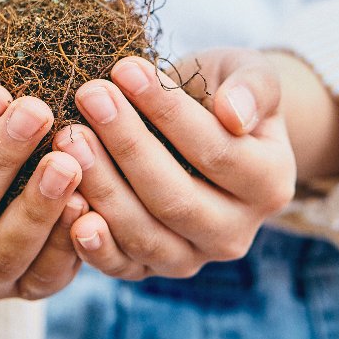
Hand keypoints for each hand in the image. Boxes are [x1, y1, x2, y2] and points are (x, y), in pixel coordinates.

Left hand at [53, 49, 296, 279]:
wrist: (201, 128)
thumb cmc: (221, 92)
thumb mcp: (247, 73)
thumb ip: (253, 86)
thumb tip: (235, 114)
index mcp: (271, 185)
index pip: (216, 152)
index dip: (168, 112)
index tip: (126, 68)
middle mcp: (237, 233)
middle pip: (177, 199)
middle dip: (128, 145)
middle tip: (90, 96)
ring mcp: (194, 258)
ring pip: (146, 236)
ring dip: (103, 188)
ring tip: (70, 138)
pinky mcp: (151, 271)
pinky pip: (122, 265)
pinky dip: (92, 243)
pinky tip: (67, 206)